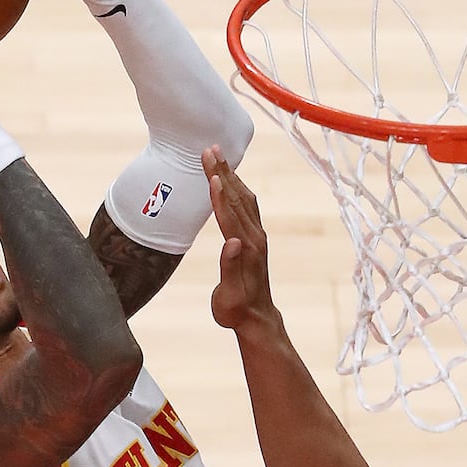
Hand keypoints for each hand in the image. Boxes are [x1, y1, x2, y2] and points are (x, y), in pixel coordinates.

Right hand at [204, 150, 276, 331]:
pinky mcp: (256, 239)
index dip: (218, 192)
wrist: (257, 318)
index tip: (209, 170)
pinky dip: (237, 188)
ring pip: (243, 198)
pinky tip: (231, 180)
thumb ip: (230, 267)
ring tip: (218, 155)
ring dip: (230, 175)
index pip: (228, 214)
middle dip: (221, 172)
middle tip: (209, 149)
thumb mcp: (228, 295)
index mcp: (245, 248)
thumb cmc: (236, 310)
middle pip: (236, 198)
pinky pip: (247, 205)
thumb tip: (232, 242)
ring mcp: (257, 237)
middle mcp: (254, 238)